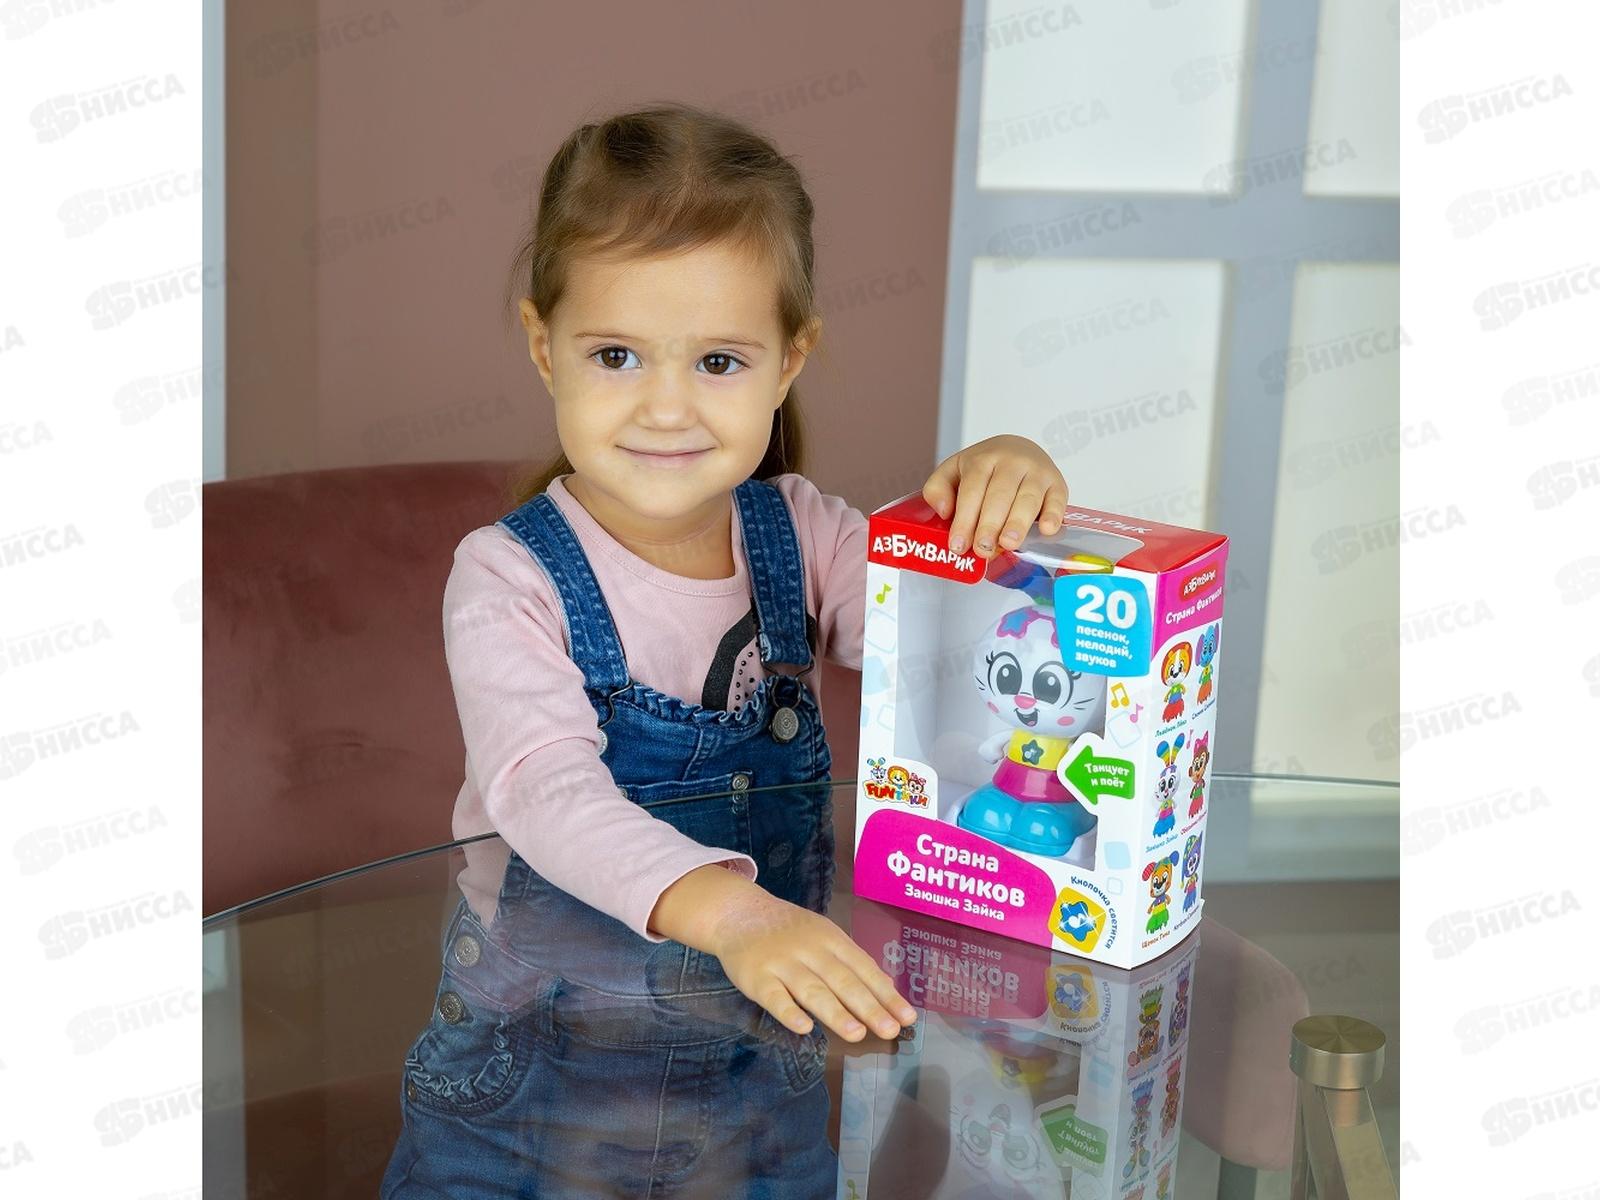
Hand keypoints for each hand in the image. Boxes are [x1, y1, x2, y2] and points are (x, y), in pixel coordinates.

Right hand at [707, 888, 917, 1042]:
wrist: (739, 912)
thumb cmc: (789, 930)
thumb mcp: (824, 936)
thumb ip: (851, 963)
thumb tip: (886, 991)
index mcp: (831, 939)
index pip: (864, 969)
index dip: (886, 993)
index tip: (907, 1017)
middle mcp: (810, 950)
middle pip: (843, 981)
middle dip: (868, 1007)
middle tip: (890, 1030)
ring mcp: (782, 964)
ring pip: (812, 990)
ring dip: (835, 1012)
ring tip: (857, 1034)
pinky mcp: (756, 978)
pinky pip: (774, 997)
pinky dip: (789, 1012)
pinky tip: (804, 1028)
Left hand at [921, 434, 1068, 558]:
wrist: (1019, 449)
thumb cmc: (984, 469)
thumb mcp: (953, 471)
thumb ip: (938, 488)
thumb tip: (945, 511)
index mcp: (983, 459)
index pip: (972, 489)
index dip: (965, 518)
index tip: (958, 545)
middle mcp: (1012, 462)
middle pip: (1000, 494)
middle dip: (990, 524)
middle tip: (983, 549)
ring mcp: (1037, 472)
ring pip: (1028, 498)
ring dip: (1018, 522)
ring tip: (1008, 544)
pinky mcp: (1057, 484)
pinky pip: (1058, 500)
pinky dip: (1053, 514)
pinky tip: (1046, 530)